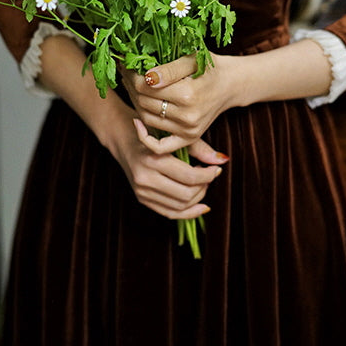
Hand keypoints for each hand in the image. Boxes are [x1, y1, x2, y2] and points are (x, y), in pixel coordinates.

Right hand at [108, 111, 223, 219]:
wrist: (123, 138)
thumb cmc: (152, 132)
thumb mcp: (175, 136)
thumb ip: (200, 148)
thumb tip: (223, 160)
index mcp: (154, 159)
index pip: (189, 177)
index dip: (208, 175)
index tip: (216, 169)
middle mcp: (145, 178)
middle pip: (186, 195)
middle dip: (203, 187)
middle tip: (208, 175)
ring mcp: (142, 191)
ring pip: (179, 206)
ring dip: (197, 198)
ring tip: (201, 184)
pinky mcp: (142, 199)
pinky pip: (169, 213)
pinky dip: (188, 213)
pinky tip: (201, 206)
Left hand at [120, 53, 236, 153]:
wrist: (229, 84)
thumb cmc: (210, 67)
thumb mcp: (192, 59)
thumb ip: (170, 69)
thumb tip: (148, 78)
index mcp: (188, 94)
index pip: (146, 87)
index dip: (133, 76)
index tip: (129, 66)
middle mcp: (188, 116)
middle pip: (144, 103)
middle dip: (132, 87)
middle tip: (128, 75)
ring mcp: (188, 130)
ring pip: (148, 119)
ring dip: (136, 104)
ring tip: (134, 89)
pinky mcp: (189, 138)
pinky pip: (160, 146)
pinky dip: (145, 138)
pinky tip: (137, 122)